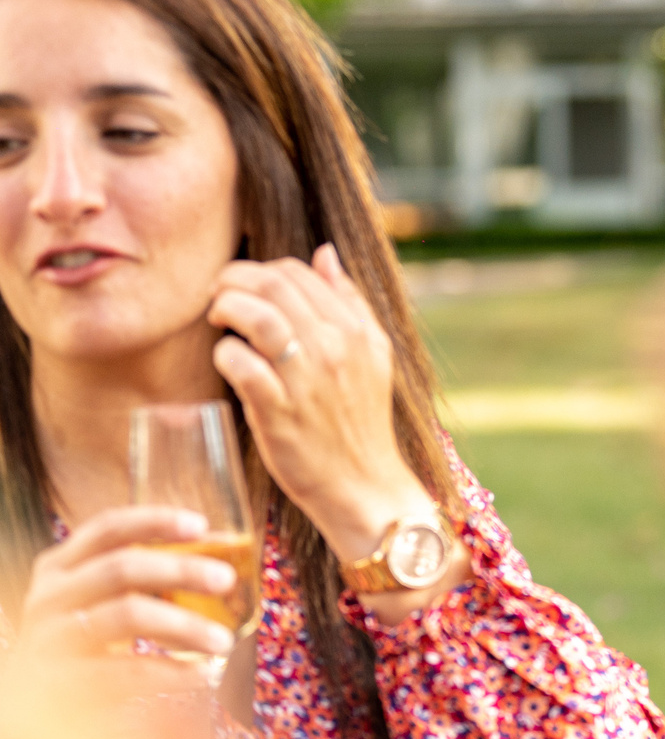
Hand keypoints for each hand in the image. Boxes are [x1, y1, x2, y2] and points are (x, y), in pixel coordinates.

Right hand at [17, 505, 239, 661]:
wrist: (36, 703)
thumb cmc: (83, 641)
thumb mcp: (103, 599)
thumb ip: (150, 573)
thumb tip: (224, 543)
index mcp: (59, 566)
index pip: (107, 528)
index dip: (153, 521)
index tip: (200, 524)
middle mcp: (49, 596)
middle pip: (121, 568)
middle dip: (180, 569)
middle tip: (226, 579)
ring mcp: (50, 638)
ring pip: (126, 615)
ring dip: (184, 625)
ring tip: (224, 641)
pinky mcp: (59, 681)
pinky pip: (125, 671)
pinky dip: (170, 672)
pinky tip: (201, 673)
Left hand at [207, 244, 432, 560]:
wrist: (364, 485)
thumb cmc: (359, 421)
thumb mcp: (372, 355)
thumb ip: (350, 302)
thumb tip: (324, 253)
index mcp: (358, 330)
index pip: (299, 272)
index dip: (263, 271)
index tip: (248, 289)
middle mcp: (336, 348)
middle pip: (271, 285)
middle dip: (233, 280)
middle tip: (219, 296)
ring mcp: (307, 379)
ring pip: (254, 314)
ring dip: (224, 308)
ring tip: (218, 320)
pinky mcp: (278, 410)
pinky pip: (239, 362)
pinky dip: (224, 354)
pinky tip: (228, 362)